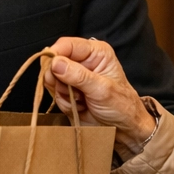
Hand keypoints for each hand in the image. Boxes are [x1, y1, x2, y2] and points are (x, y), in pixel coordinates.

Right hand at [43, 37, 156, 156]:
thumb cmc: (122, 106)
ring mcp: (74, 77)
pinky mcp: (69, 91)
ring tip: (81, 101)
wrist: (123, 128)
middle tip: (73, 91)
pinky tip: (79, 106)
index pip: (67, 45)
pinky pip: (55, 94)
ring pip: (53, 79)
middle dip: (60, 80)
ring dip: (64, 94)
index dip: (55, 54)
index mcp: (96, 53)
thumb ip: (78, 76)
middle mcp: (84, 61)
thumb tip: (56, 63)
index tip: (51, 69)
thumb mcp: (101, 90)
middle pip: (56, 62)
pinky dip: (64, 103)